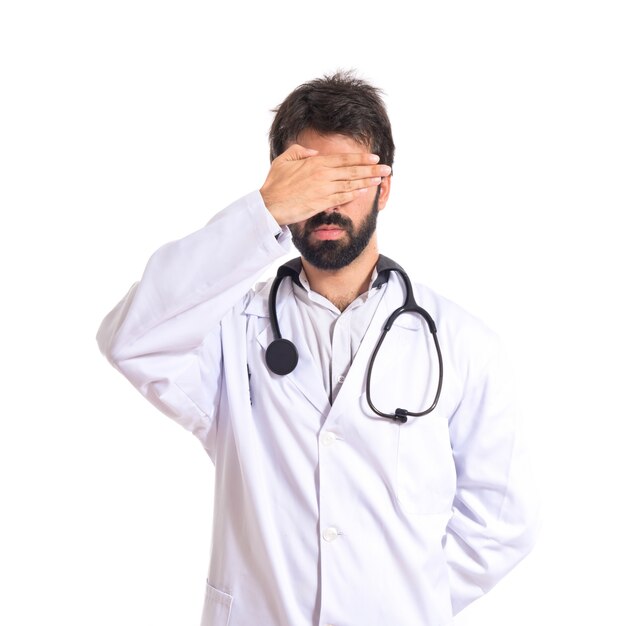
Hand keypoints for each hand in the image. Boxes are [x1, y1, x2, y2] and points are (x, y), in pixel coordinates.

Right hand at [260, 144, 390, 225]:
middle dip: (372, 170)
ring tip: (380, 180)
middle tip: (387, 168)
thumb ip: (299, 151)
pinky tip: (364, 192)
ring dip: (367, 182)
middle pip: (352, 171)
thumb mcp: (284, 160)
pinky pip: (343, 198)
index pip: (344, 159)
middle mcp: (323, 175)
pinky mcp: (322, 203)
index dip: (361, 159)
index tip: (374, 158)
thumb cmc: (275, 184)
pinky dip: (355, 194)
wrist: (270, 205)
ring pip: (351, 184)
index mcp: (315, 162)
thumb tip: (313, 152)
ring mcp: (324, 190)